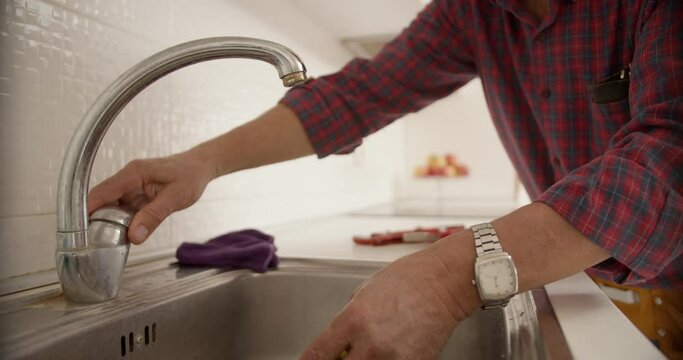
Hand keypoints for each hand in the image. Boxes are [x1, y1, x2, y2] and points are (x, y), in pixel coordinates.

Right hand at [88, 149, 217, 243]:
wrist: (200, 167)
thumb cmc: (191, 176)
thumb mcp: (175, 198)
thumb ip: (154, 216)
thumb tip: (134, 235)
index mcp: (134, 173)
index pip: (102, 191)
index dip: (86, 209)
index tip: (78, 229)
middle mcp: (128, 178)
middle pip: (102, 201)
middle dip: (96, 221)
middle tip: (96, 242)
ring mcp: (131, 186)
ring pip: (111, 207)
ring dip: (110, 223)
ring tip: (107, 242)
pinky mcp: (136, 194)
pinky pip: (123, 209)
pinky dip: (121, 222)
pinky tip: (124, 234)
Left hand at [300, 234, 480, 358]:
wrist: (444, 282)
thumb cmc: (407, 279)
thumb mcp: (364, 292)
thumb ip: (349, 319)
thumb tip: (339, 342)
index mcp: (353, 319)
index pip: (318, 354)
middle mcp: (370, 342)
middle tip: (340, 358)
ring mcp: (393, 357)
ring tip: (369, 352)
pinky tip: (388, 351)